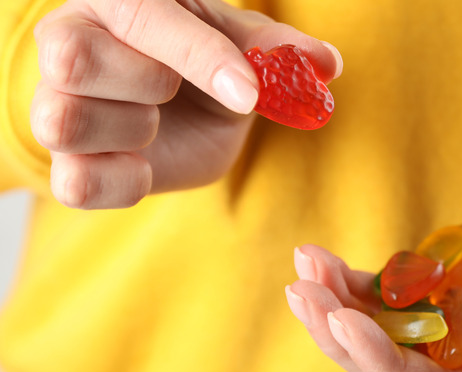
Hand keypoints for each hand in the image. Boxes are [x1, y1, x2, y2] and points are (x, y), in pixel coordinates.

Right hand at [31, 0, 341, 208]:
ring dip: (134, 132)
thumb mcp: (242, 46)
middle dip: (149, 85)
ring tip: (155, 123)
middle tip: (173, 90)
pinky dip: (121, 182)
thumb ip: (279, 50)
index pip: (141, 18)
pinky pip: (74, 183)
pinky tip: (146, 165)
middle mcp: (66, 45)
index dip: (200, 58)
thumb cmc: (204, 62)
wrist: (183, 113)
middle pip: (75, 62)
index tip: (248, 93)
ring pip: (65, 122)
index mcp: (114, 2)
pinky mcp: (67, 165)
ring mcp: (54, 106)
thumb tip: (328, 63)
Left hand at [287, 190, 461, 371]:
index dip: (387, 364)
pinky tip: (325, 261)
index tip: (342, 321)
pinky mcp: (452, 303)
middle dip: (346, 336)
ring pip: (387, 340)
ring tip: (305, 267)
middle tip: (305, 292)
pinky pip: (396, 303)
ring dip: (340, 308)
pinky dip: (358, 284)